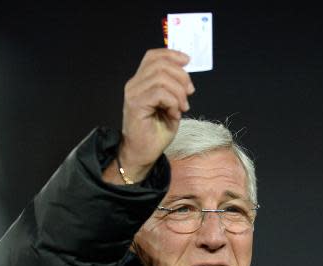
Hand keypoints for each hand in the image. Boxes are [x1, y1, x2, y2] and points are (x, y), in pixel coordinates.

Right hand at [118, 49, 194, 180]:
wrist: (143, 153)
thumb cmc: (156, 132)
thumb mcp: (171, 104)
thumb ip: (174, 88)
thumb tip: (186, 75)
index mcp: (141, 81)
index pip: (153, 56)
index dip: (172, 54)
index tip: (188, 61)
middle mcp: (134, 84)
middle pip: (160, 64)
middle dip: (181, 76)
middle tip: (189, 93)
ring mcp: (133, 94)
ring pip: (162, 77)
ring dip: (178, 92)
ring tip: (182, 107)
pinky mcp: (135, 104)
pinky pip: (160, 93)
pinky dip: (173, 102)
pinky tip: (174, 113)